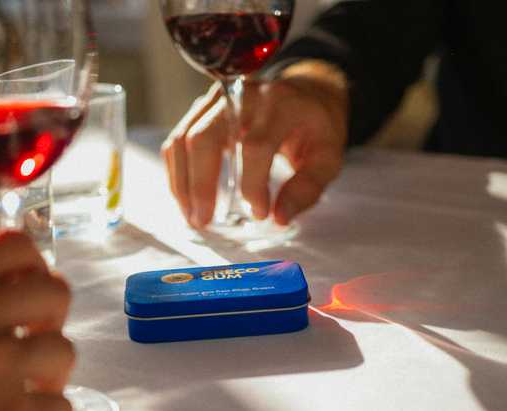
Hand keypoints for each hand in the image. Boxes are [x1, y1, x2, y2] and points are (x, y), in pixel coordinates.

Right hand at [162, 60, 349, 227]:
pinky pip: (178, 139)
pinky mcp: (203, 109)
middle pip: (205, 137)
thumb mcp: (328, 157)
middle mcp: (242, 93)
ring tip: (191, 216)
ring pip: (183, 138)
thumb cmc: (317, 127)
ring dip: (182, 182)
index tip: (260, 213)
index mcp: (280, 102)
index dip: (252, 184)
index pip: (255, 145)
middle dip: (201, 185)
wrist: (307, 93)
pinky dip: (178, 172)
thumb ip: (306, 188)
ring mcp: (218, 99)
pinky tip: (186, 198)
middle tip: (204, 221)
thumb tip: (278, 218)